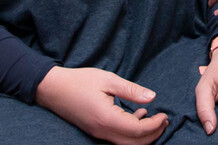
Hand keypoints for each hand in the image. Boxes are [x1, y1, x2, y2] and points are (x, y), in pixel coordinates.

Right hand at [35, 66, 168, 144]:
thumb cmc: (79, 81)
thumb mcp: (107, 79)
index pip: (137, 131)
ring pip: (126, 143)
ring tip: (155, 119)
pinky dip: (131, 133)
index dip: (154, 126)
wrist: (52, 89)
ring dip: (143, 135)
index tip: (164, 115)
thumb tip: (152, 97)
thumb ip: (131, 90)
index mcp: (106, 118)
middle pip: (134, 143)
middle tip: (164, 120)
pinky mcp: (95, 131)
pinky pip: (117, 138)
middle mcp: (102, 131)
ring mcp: (97, 133)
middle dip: (153, 134)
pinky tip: (137, 115)